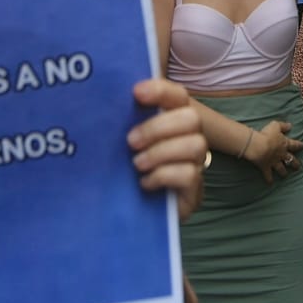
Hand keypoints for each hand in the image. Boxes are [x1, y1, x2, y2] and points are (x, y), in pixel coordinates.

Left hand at [129, 79, 207, 220]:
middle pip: (191, 118)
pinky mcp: (194, 190)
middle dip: (158, 127)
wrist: (133, 211)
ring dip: (161, 152)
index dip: (160, 90)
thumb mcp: (124, 142)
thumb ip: (124, 121)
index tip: (136, 93)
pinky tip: (145, 183)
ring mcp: (195, 164)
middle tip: (130, 141)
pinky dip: (163, 175)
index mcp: (172, 119)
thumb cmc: (127, 169)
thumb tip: (107, 101)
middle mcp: (190, 137)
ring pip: (195, 145)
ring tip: (137, 164)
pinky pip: (189, 174)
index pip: (177, 95)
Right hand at [245, 120, 302, 183]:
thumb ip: (283, 126)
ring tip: (285, 175)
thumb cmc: (267, 134)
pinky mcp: (266, 168)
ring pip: (281, 169)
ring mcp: (274, 162)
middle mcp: (281, 154)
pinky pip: (268, 175)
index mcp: (284, 144)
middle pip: (291, 160)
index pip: (294, 145)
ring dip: (283, 172)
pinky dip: (269, 179)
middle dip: (295, 163)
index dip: (299, 145)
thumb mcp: (275, 125)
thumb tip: (290, 125)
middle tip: (298, 166)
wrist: (259, 146)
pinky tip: (270, 183)